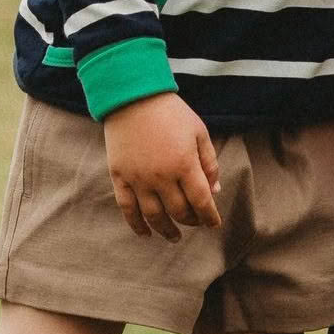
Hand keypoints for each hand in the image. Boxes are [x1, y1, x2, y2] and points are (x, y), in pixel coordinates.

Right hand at [103, 92, 220, 239]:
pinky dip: (136, 225)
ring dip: (166, 230)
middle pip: (179, 211)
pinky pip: (127, 209)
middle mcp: (161, 176)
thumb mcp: (199, 132)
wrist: (132, 97)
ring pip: (154, 216)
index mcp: (184, 164)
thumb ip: (209, 163)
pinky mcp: (119, 177)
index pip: (201, 201)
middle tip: (195, 223)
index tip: (214, 224)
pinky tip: (145, 234)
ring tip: (174, 237)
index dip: (209, 216)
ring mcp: (138, 179)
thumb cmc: (171, 113)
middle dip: (190, 221)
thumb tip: (214, 191)